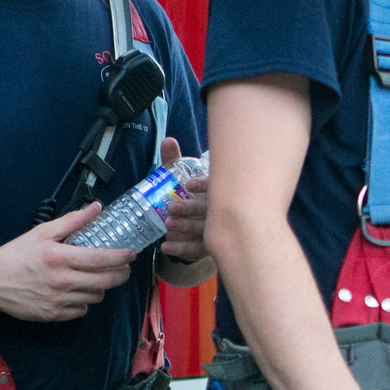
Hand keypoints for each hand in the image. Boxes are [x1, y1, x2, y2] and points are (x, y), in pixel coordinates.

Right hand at [0, 203, 133, 320]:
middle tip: (123, 268)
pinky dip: (85, 301)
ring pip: (95, 296)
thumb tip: (96, 208)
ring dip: (102, 287)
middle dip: (120, 274)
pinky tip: (78, 291)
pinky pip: (81, 310)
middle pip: (105, 281)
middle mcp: (61, 280)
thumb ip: (72, 221)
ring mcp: (57, 300)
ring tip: (97, 278)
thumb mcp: (42, 232)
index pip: (100, 259)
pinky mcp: (53, 314)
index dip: (121, 257)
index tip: (131, 254)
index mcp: (59, 258)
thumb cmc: (16, 255)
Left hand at [157, 136, 209, 263]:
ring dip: (186, 227)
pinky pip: (198, 249)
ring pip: (205, 230)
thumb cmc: (193, 196)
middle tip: (172, 207)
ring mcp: (218, 229)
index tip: (189, 185)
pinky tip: (166, 246)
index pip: (216, 186)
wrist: (203, 228)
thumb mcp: (183, 177)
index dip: (204, 185)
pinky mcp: (210, 246)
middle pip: (210, 209)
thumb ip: (174, 161)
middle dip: (191, 208)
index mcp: (218, 190)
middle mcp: (222, 209)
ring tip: (168, 224)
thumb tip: (167, 140)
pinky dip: (182, 249)